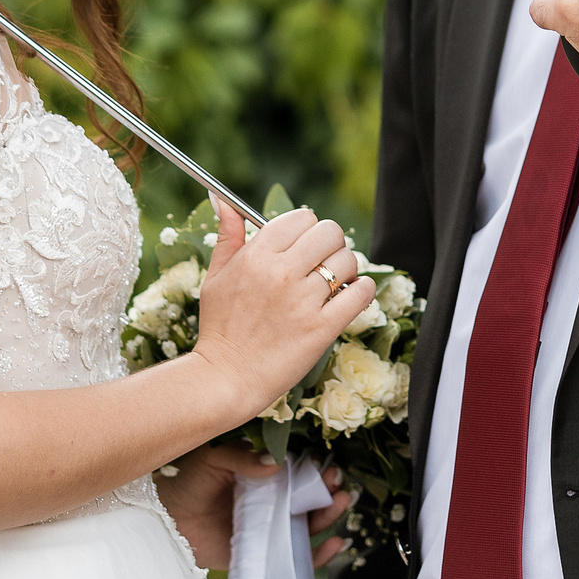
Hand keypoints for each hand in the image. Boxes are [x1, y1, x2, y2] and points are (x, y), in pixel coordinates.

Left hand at [158, 449, 356, 571]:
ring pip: (310, 525)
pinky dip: (321, 554)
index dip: (316, 469)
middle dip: (329, 491)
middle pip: (311, 498)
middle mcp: (271, 501)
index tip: (328, 465)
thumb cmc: (187, 482)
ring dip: (330, 516)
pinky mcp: (265, 556)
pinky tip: (335, 543)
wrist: (165, 519)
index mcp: (262, 476)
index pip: (299, 472)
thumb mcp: (214, 459)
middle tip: (338, 485)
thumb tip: (276, 463)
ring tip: (341, 503)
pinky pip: (299, 558)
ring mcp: (270, 529)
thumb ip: (243, 459)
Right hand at [189, 201, 373, 425]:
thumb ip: (227, 236)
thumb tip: (224, 201)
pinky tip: (354, 294)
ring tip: (335, 283)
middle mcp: (281, 273)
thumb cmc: (220, 327)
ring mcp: (303, 301)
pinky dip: (363, 290)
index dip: (307, 228)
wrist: (226, 377)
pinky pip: (360, 294)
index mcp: (256, 255)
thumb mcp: (215, 277)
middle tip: (324, 260)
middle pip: (329, 232)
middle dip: (331, 243)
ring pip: (347, 261)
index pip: (301, 218)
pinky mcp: (321, 328)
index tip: (305, 243)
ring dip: (346, 269)